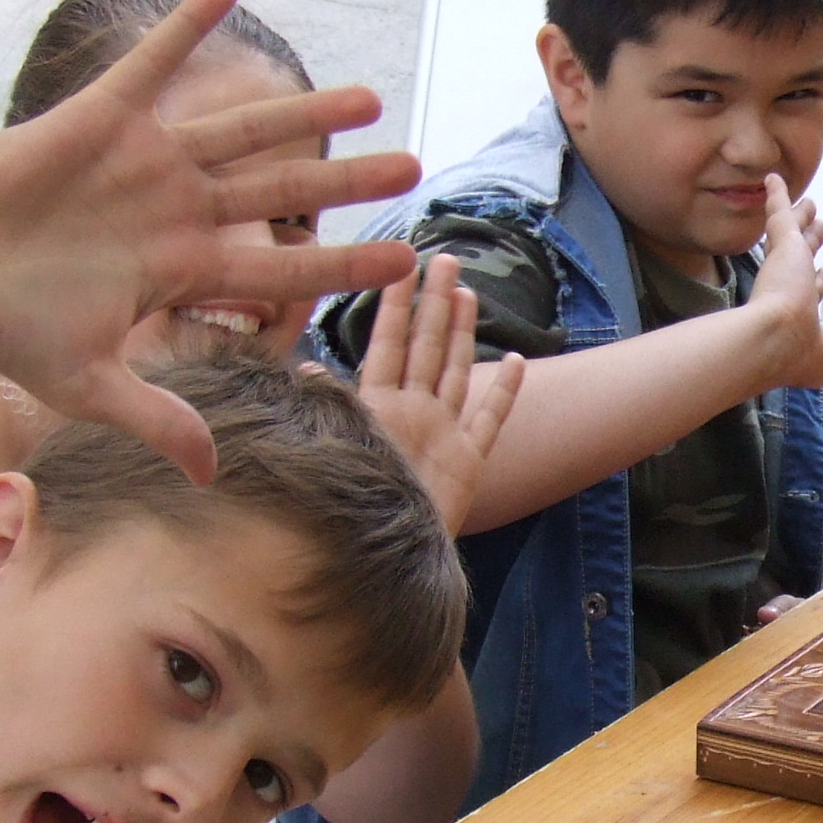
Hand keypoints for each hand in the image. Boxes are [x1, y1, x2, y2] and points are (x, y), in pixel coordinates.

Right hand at [0, 0, 423, 481]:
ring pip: (242, 129)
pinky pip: (154, 61)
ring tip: (369, 99)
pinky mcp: (101, 116)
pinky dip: (188, 24)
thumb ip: (154, 419)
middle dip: (348, 180)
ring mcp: (144, 161)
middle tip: (417, 167)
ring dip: (304, 112)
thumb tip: (210, 476)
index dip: (341, 262)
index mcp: (180, 268)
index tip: (403, 261)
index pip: (281, 265)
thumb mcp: (85, 383)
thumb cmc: (1, 321)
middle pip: (283, 190)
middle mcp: (176, 210)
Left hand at [352, 251, 524, 533]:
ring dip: (462, 334)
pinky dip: (504, 392)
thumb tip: (306, 371)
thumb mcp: (336, 453)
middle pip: (426, 346)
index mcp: (377, 406)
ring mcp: (442, 433)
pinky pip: (490, 420)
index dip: (396, 304)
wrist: (383, 561)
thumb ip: (331, 411)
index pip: (388, 342)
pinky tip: (515, 361)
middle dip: (435, 303)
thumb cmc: (351, 508)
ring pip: (455, 371)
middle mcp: (411, 412)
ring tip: (468, 294)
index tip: (401, 264)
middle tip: (446, 260)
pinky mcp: (468, 460)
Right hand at [743, 175, 822, 389]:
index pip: (811, 292)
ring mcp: (784, 264)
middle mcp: (789, 286)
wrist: (773, 337)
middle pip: (802, 258)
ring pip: (793, 233)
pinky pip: (779, 210)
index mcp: (799, 313)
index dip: (819, 282)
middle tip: (815, 231)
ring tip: (806, 205)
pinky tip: (774, 181)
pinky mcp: (782, 243)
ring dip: (800, 218)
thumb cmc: (795, 352)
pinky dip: (777, 195)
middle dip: (810, 245)